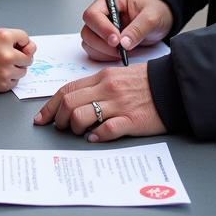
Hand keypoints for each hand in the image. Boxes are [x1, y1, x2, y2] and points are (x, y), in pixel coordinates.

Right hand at [0, 28, 36, 91]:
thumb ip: (16, 39)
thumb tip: (32, 49)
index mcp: (4, 37)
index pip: (26, 39)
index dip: (19, 43)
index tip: (11, 45)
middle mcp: (7, 54)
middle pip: (28, 57)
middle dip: (20, 57)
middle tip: (6, 57)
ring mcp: (5, 71)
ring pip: (23, 71)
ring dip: (16, 68)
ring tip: (0, 65)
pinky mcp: (3, 84)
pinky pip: (15, 81)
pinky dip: (9, 78)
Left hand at [33, 63, 165, 141]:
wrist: (173, 85)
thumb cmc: (146, 83)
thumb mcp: (118, 77)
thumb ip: (98, 87)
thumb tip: (77, 102)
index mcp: (102, 78)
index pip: (67, 90)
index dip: (50, 106)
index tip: (42, 118)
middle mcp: (107, 89)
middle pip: (69, 103)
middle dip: (59, 119)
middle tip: (62, 128)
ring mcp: (118, 104)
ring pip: (82, 115)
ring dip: (75, 128)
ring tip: (81, 133)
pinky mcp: (132, 120)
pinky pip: (107, 129)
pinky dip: (97, 136)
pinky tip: (96, 138)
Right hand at [81, 0, 172, 61]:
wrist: (162, 18)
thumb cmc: (157, 10)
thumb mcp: (152, 17)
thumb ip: (138, 29)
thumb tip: (124, 43)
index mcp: (110, 0)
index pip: (93, 14)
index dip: (102, 29)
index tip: (116, 40)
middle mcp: (102, 14)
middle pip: (87, 31)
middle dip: (102, 44)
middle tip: (121, 50)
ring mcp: (102, 28)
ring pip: (89, 43)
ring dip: (104, 52)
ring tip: (123, 52)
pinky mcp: (104, 41)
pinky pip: (95, 52)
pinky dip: (105, 57)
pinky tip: (120, 55)